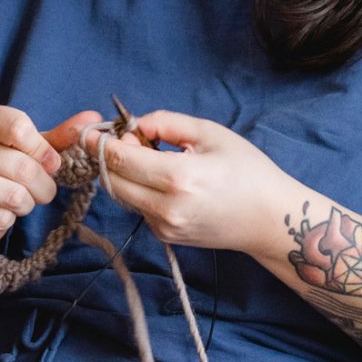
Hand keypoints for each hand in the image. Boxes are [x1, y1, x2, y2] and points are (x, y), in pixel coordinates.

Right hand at [0, 105, 99, 234]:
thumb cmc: (4, 160)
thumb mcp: (29, 144)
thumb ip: (61, 134)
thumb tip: (94, 120)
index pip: (19, 129)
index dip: (44, 151)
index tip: (51, 162)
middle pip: (23, 168)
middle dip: (44, 185)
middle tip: (42, 188)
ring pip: (14, 196)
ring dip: (28, 204)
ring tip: (21, 198)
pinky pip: (1, 218)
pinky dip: (9, 219)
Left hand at [88, 109, 285, 252]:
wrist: (270, 220)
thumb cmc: (248, 171)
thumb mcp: (210, 134)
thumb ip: (166, 123)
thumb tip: (135, 125)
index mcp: (178, 178)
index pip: (121, 159)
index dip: (100, 143)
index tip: (91, 131)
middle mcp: (166, 208)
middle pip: (113, 180)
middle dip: (112, 157)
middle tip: (132, 140)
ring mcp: (164, 227)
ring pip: (123, 195)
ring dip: (126, 174)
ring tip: (152, 158)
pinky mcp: (166, 237)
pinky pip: (139, 208)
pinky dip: (140, 190)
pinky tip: (164, 180)